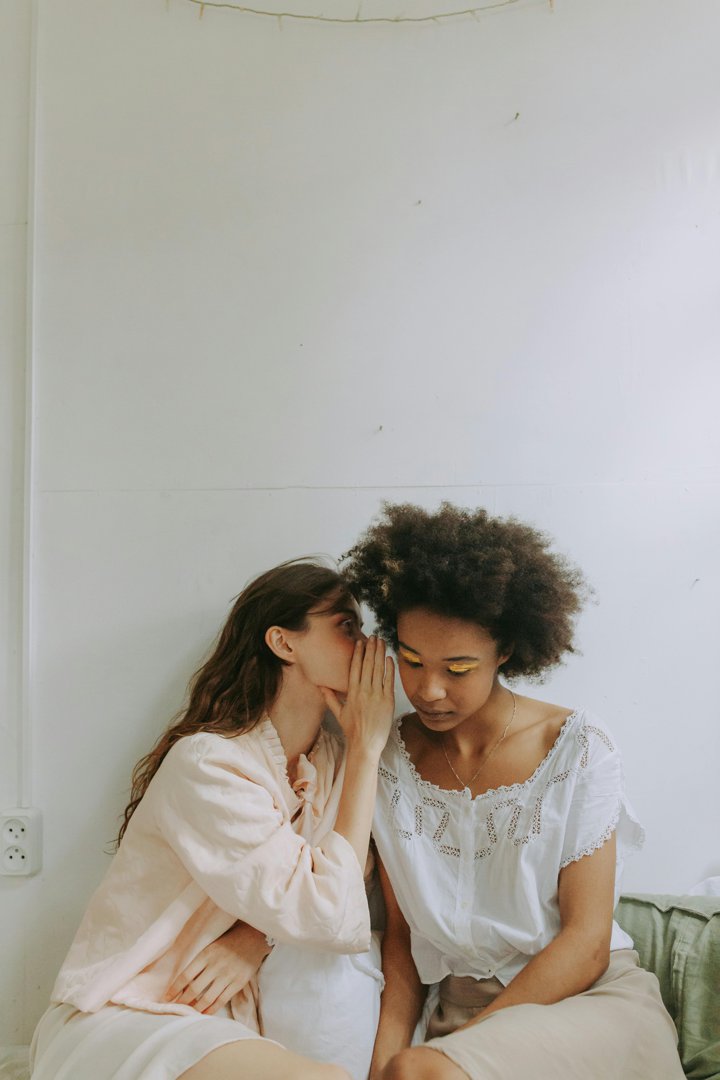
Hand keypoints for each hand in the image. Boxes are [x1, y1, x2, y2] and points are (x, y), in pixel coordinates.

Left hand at [165, 921, 269, 1014]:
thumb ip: (200, 962)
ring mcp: (227, 975)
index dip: (174, 989)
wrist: (254, 937)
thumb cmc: (229, 941)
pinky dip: (211, 1009)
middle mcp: (215, 966)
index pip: (185, 975)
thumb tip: (184, 981)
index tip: (166, 998)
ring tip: (188, 1014)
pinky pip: (221, 1000)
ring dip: (195, 1009)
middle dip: (182, 1002)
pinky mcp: (237, 983)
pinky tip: (205, 1014)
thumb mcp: (211, 946)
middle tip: (175, 1009)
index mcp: (206, 955)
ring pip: (207, 998)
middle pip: (194, 989)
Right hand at [322, 637, 394, 757]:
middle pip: (367, 665)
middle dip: (370, 649)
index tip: (360, 642)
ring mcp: (376, 696)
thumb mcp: (339, 713)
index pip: (355, 668)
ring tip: (381, 642)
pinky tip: (389, 658)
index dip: (358, 653)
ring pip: (378, 670)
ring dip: (380, 654)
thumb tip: (320, 686)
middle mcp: (364, 692)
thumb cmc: (352, 731)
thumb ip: (330, 698)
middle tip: (373, 636)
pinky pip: (388, 681)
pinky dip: (389, 669)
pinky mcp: (387, 702)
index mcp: (352, 693)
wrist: (365, 745)